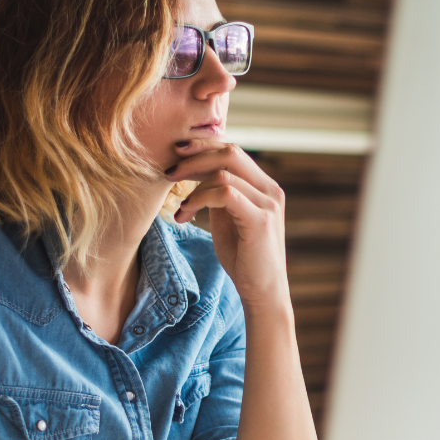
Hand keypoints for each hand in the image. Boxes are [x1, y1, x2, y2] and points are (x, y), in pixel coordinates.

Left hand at [167, 139, 289, 310]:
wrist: (263, 292)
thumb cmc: (244, 259)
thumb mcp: (228, 219)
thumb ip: (219, 194)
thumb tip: (195, 173)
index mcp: (264, 186)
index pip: (232, 151)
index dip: (203, 147)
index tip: (176, 155)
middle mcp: (270, 190)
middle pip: (230, 152)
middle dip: (195, 157)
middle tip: (169, 171)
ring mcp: (268, 203)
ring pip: (224, 172)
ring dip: (192, 186)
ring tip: (180, 206)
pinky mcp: (260, 220)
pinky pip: (225, 193)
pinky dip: (200, 199)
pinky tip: (187, 214)